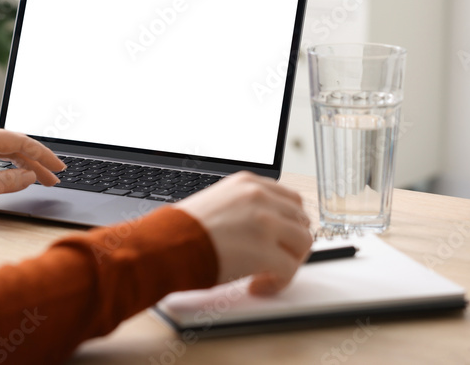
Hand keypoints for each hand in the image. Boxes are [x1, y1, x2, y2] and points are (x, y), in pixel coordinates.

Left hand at [0, 120, 65, 212]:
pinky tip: (12, 168)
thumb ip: (5, 182)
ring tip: (37, 176)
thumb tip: (29, 178)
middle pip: (11, 143)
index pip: (19, 142)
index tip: (58, 167)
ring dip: (19, 160)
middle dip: (34, 160)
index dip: (42, 156)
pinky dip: (2, 158)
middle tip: (53, 177)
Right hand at [174, 171, 312, 294]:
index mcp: (248, 184)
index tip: (281, 238)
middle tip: (277, 259)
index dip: (288, 223)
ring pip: (303, 243)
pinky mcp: (265, 251)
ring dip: (289, 262)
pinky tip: (257, 285)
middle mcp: (260, 197)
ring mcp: (265, 222)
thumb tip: (264, 227)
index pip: (290, 199)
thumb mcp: (218, 203)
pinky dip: (278, 282)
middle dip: (292, 242)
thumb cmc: (182, 231)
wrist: (166, 245)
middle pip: (301, 220)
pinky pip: (290, 270)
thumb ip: (245, 207)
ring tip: (266, 273)